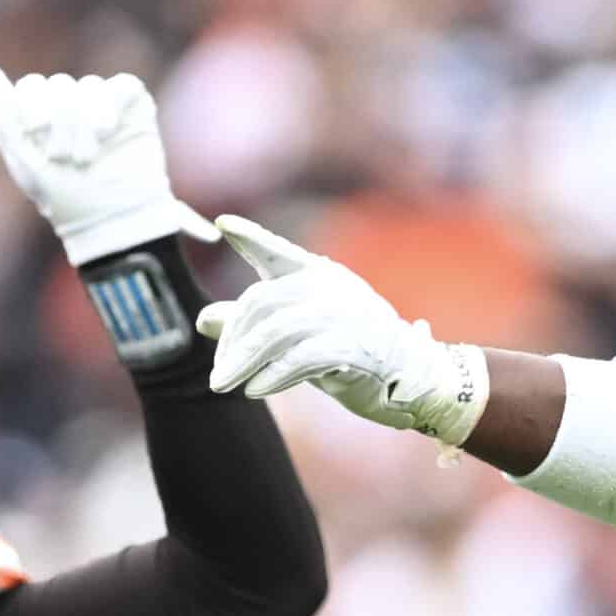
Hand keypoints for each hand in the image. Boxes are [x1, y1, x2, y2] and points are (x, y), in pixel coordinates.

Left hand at [0, 65, 214, 265]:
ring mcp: (105, 106)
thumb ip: (3, 117)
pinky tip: (106, 130)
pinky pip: (121, 85)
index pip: (32, 87)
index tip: (36, 137)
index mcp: (45, 119)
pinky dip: (110, 104)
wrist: (114, 220)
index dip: (31, 107)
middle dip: (59, 123)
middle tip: (65, 158)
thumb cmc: (65, 200)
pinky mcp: (133, 108)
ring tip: (88, 155)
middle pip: (59, 85)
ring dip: (84, 121)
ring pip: (88, 86)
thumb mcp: (25, 162)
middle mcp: (74, 108)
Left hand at [198, 215, 489, 445]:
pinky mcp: (351, 346)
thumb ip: (257, 324)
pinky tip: (254, 390)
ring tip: (224, 386)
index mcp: (320, 275)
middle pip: (262, 302)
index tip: (224, 225)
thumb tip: (203, 319)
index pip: (278, 253)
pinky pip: (299, 359)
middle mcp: (329, 287)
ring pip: (275, 333)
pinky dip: (272, 376)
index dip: (252, 238)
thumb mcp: (301, 334)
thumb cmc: (352, 351)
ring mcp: (342, 314)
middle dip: (232, 339)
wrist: (412, 376)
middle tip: (217, 374)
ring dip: (243, 363)